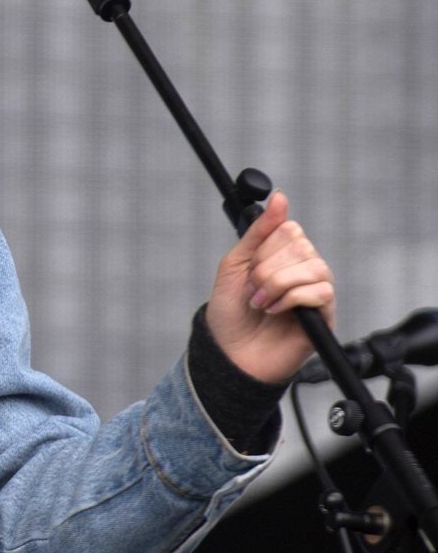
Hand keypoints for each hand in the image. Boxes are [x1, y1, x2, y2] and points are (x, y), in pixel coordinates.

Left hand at [203, 190, 335, 381]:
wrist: (228, 356)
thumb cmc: (230, 314)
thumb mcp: (234, 265)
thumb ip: (258, 231)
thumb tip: (281, 197)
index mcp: (284, 256)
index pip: (290, 229)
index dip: (266, 248)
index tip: (249, 270)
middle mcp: (304, 270)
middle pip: (302, 246)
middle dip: (268, 269)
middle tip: (252, 291)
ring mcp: (315, 292)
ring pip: (314, 266)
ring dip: (278, 284)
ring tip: (260, 304)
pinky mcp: (323, 316)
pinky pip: (321, 291)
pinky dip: (291, 299)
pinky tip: (274, 312)